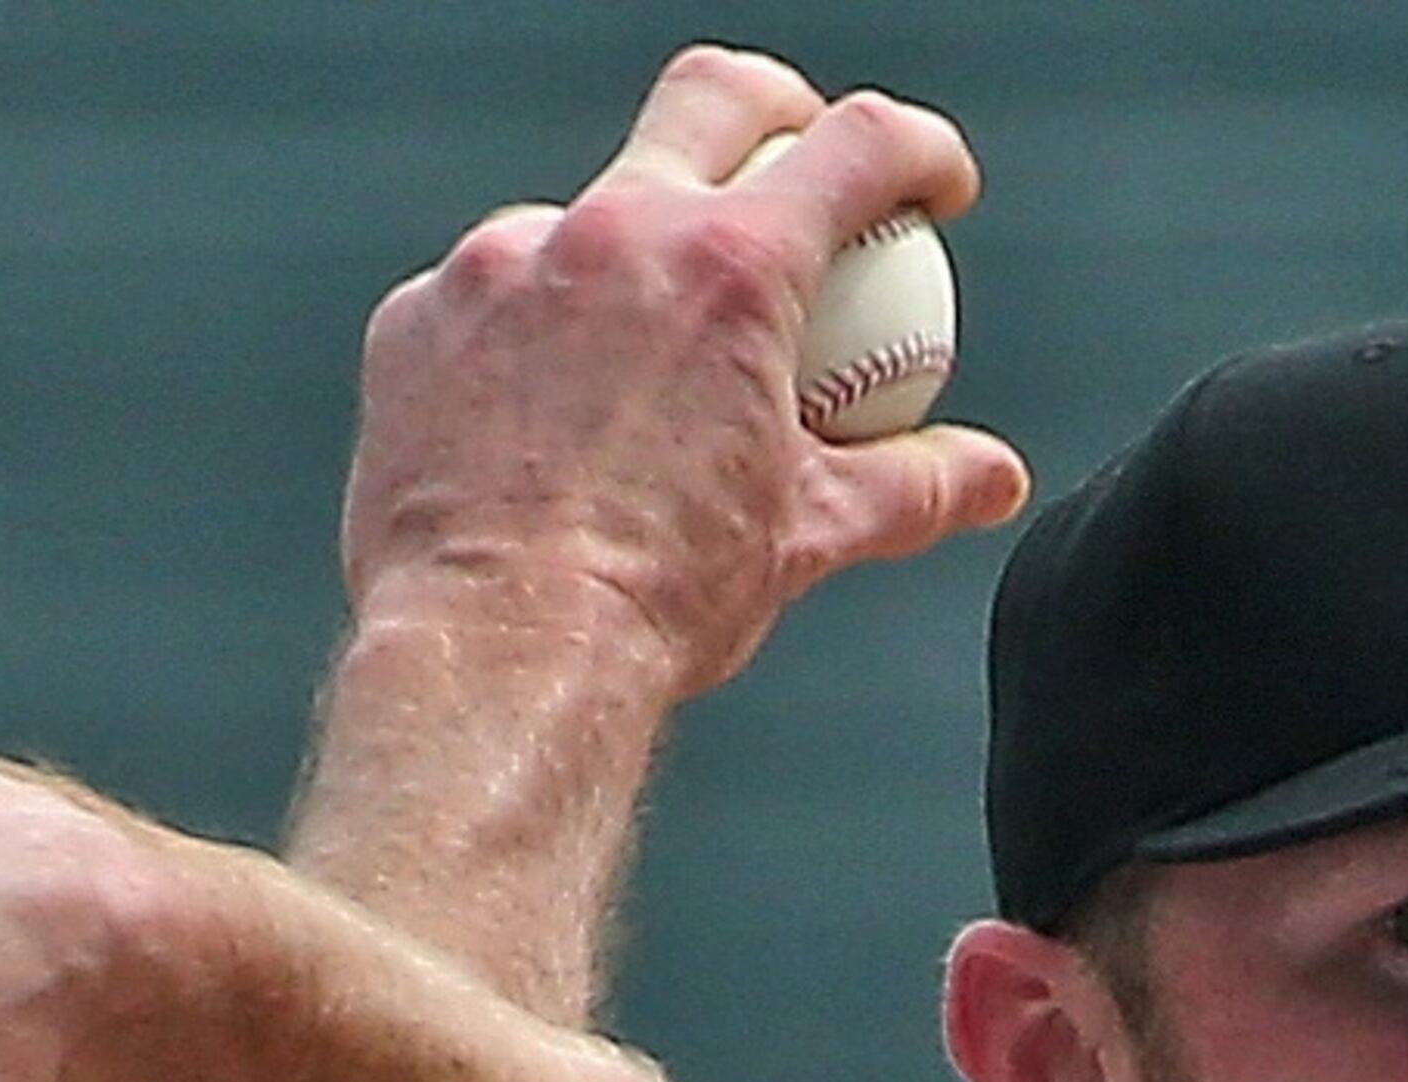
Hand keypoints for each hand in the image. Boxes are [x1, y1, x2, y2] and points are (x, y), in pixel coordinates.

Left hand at [340, 45, 1032, 703]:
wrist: (498, 657)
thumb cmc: (657, 600)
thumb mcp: (808, 536)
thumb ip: (911, 487)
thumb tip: (989, 478)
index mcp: (732, 269)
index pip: (860, 146)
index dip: (918, 153)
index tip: (932, 190)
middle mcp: (614, 236)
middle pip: (712, 98)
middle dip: (777, 114)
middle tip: (797, 169)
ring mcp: (501, 266)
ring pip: (586, 215)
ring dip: (632, 256)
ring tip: (647, 356)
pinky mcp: (418, 318)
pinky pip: (490, 295)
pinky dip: (530, 334)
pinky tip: (542, 415)